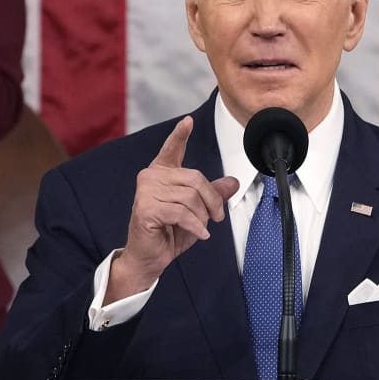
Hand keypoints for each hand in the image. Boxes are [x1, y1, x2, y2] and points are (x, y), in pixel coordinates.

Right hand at [106, 116, 238, 303]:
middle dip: (212, 200)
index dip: (180, 134)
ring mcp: (146, 192)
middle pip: (195, 178)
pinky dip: (195, 226)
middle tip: (217, 217)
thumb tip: (232, 182)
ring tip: (199, 227)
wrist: (149, 258)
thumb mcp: (197, 211)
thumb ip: (212, 194)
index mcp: (162, 173)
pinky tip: (198, 234)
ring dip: (202, 217)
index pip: (172, 149)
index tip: (188, 121)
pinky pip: (182, 212)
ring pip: (190, 197)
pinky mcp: (146, 208)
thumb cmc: (168, 233)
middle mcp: (151, 177)